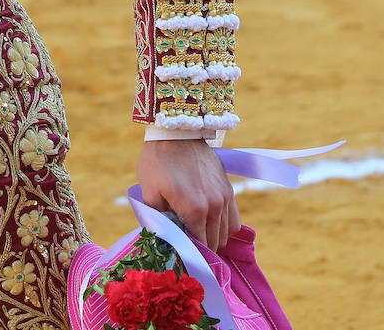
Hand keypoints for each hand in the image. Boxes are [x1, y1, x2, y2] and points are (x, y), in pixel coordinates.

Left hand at [137, 138, 240, 252]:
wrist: (176, 132)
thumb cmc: (157, 161)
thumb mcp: (149, 191)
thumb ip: (157, 219)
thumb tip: (164, 238)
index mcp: (194, 210)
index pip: (199, 247)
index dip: (189, 252)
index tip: (179, 249)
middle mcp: (215, 207)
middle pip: (214, 243)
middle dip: (200, 246)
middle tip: (185, 240)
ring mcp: (225, 197)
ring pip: (226, 234)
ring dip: (213, 237)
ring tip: (196, 230)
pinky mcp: (229, 188)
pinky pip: (234, 220)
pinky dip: (224, 226)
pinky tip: (210, 222)